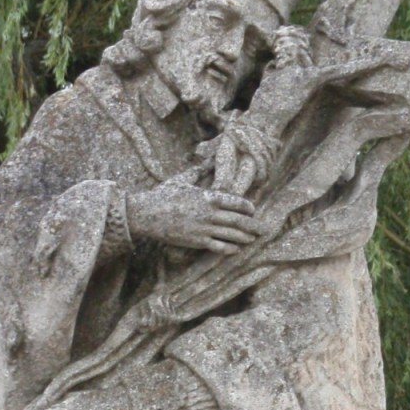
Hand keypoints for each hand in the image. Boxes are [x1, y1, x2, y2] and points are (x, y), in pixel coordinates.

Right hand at [126, 181, 265, 253]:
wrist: (146, 214)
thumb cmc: (163, 195)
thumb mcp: (183, 179)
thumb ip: (200, 171)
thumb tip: (211, 159)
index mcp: (208, 197)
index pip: (236, 202)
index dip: (247, 207)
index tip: (252, 209)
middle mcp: (209, 214)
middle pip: (238, 221)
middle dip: (253, 225)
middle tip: (264, 229)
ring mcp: (204, 229)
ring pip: (231, 235)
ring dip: (245, 238)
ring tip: (253, 239)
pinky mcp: (196, 242)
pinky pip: (218, 247)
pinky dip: (229, 249)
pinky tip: (236, 250)